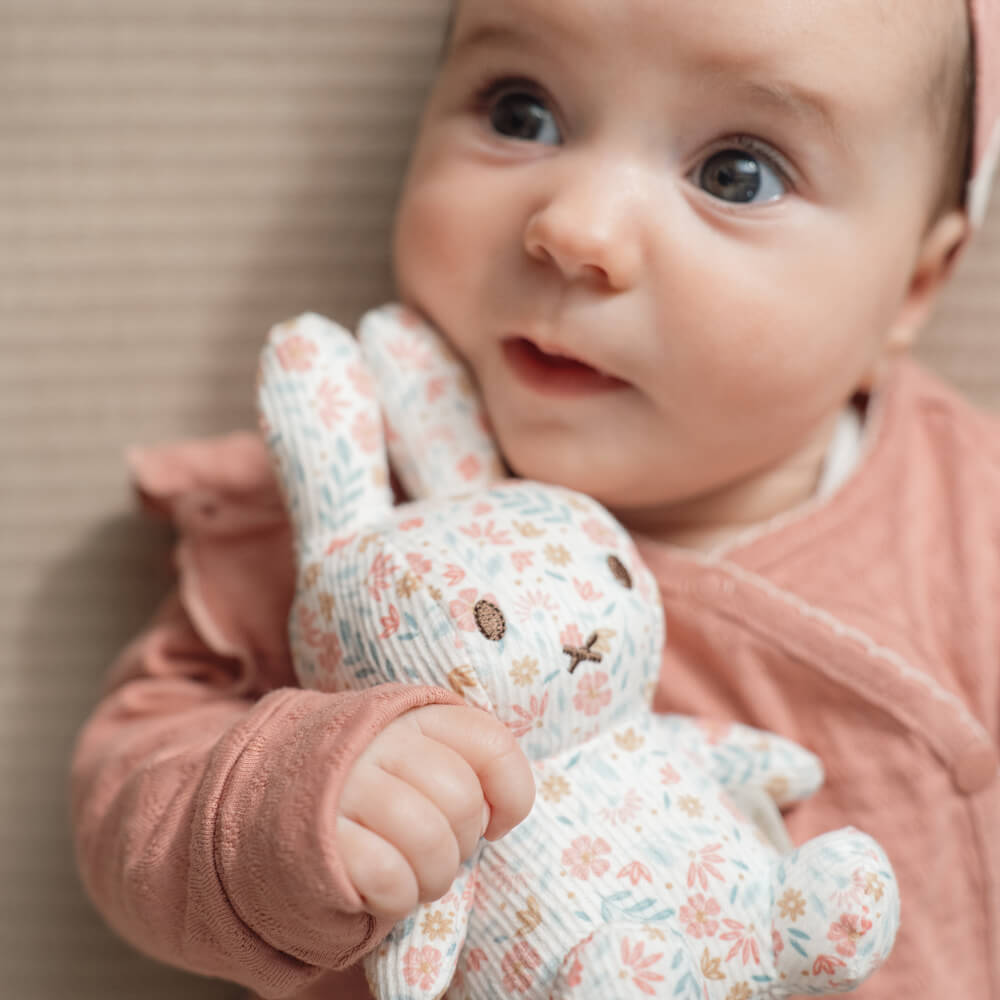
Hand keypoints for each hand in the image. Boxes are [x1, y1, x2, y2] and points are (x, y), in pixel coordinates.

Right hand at [336, 703, 534, 921]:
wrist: (263, 806)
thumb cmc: (364, 790)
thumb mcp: (412, 756)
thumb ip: (462, 764)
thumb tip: (500, 816)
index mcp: (413, 715)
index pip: (490, 742)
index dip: (511, 793)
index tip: (495, 823)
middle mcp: (379, 741)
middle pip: (462, 800)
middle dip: (462, 844)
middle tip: (435, 853)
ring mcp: (346, 786)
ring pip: (430, 841)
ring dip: (433, 878)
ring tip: (412, 877)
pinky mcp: (320, 838)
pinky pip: (388, 877)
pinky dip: (397, 897)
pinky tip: (382, 891)